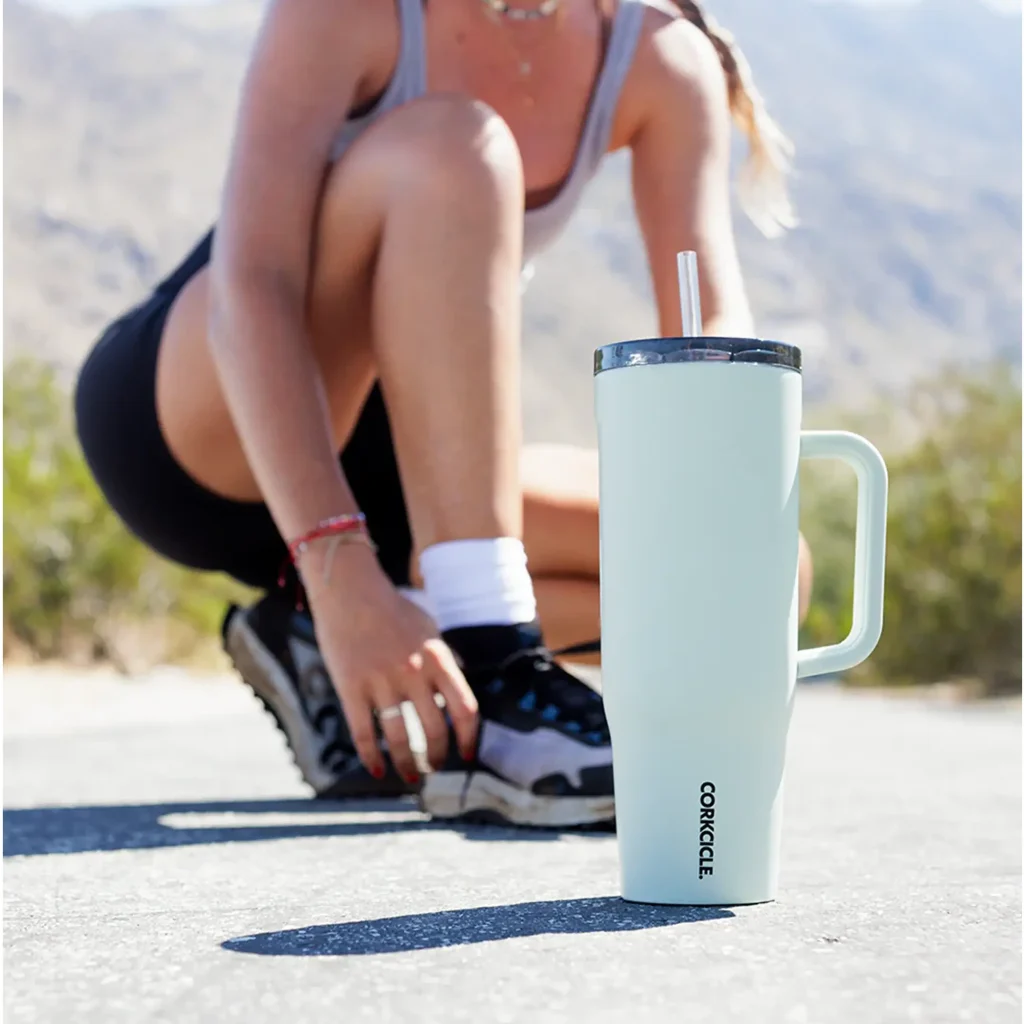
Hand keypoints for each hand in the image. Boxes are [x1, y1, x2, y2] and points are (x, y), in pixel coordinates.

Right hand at [303, 543, 477, 781]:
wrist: (349, 590)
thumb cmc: (391, 610)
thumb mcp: (428, 630)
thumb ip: (444, 662)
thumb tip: (455, 696)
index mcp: (438, 657)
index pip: (465, 708)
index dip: (470, 738)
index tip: (469, 754)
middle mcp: (414, 672)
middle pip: (436, 728)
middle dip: (438, 756)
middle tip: (435, 767)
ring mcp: (381, 681)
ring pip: (401, 738)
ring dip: (408, 764)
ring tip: (411, 775)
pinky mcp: (351, 687)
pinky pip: (363, 733)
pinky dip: (372, 757)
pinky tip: (377, 770)